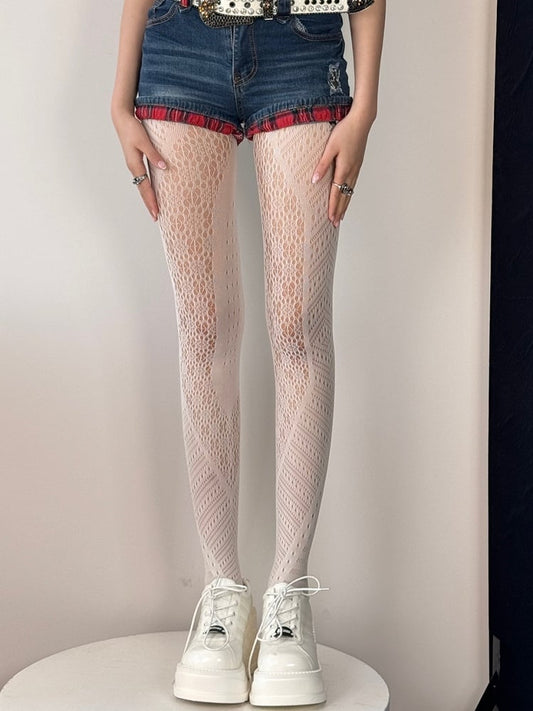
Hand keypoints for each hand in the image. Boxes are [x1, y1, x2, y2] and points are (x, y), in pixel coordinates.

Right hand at [111, 109, 167, 220]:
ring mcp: (134, 165)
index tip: (157, 212)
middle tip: (157, 217)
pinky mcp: (136, 161)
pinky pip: (143, 178)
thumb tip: (164, 168)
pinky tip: (152, 191)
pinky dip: (148, 187)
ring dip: (149, 197)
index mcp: (135, 165)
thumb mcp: (144, 141)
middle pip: (143, 190)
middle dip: (150, 204)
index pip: (145, 188)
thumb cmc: (133, 128)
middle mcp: (134, 168)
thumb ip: (154, 155)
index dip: (152, 201)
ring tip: (155, 208)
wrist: (121, 119)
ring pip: (142, 186)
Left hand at [311, 108, 374, 226]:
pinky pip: (353, 184)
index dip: (333, 207)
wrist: (362, 121)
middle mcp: (352, 171)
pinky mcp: (358, 164)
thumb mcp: (330, 147)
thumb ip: (322, 165)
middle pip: (345, 196)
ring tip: (341, 216)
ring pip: (350, 191)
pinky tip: (347, 197)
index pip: (336, 193)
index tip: (330, 218)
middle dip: (339, 211)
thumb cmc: (345, 131)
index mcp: (344, 169)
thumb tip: (314, 181)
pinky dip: (349, 194)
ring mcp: (356, 168)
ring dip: (345, 205)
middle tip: (335, 224)